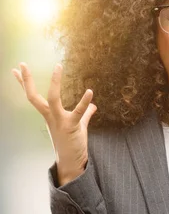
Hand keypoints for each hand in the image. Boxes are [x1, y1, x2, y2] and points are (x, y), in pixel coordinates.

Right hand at [12, 63, 96, 185]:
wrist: (72, 162)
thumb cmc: (73, 143)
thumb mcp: (78, 125)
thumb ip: (84, 114)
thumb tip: (93, 106)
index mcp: (49, 115)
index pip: (33, 96)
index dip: (24, 83)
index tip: (16, 70)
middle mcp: (50, 116)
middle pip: (33, 97)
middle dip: (27, 80)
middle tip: (21, 64)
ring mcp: (59, 121)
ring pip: (52, 99)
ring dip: (55, 82)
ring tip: (57, 66)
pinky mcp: (71, 126)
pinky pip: (78, 112)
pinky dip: (84, 102)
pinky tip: (90, 91)